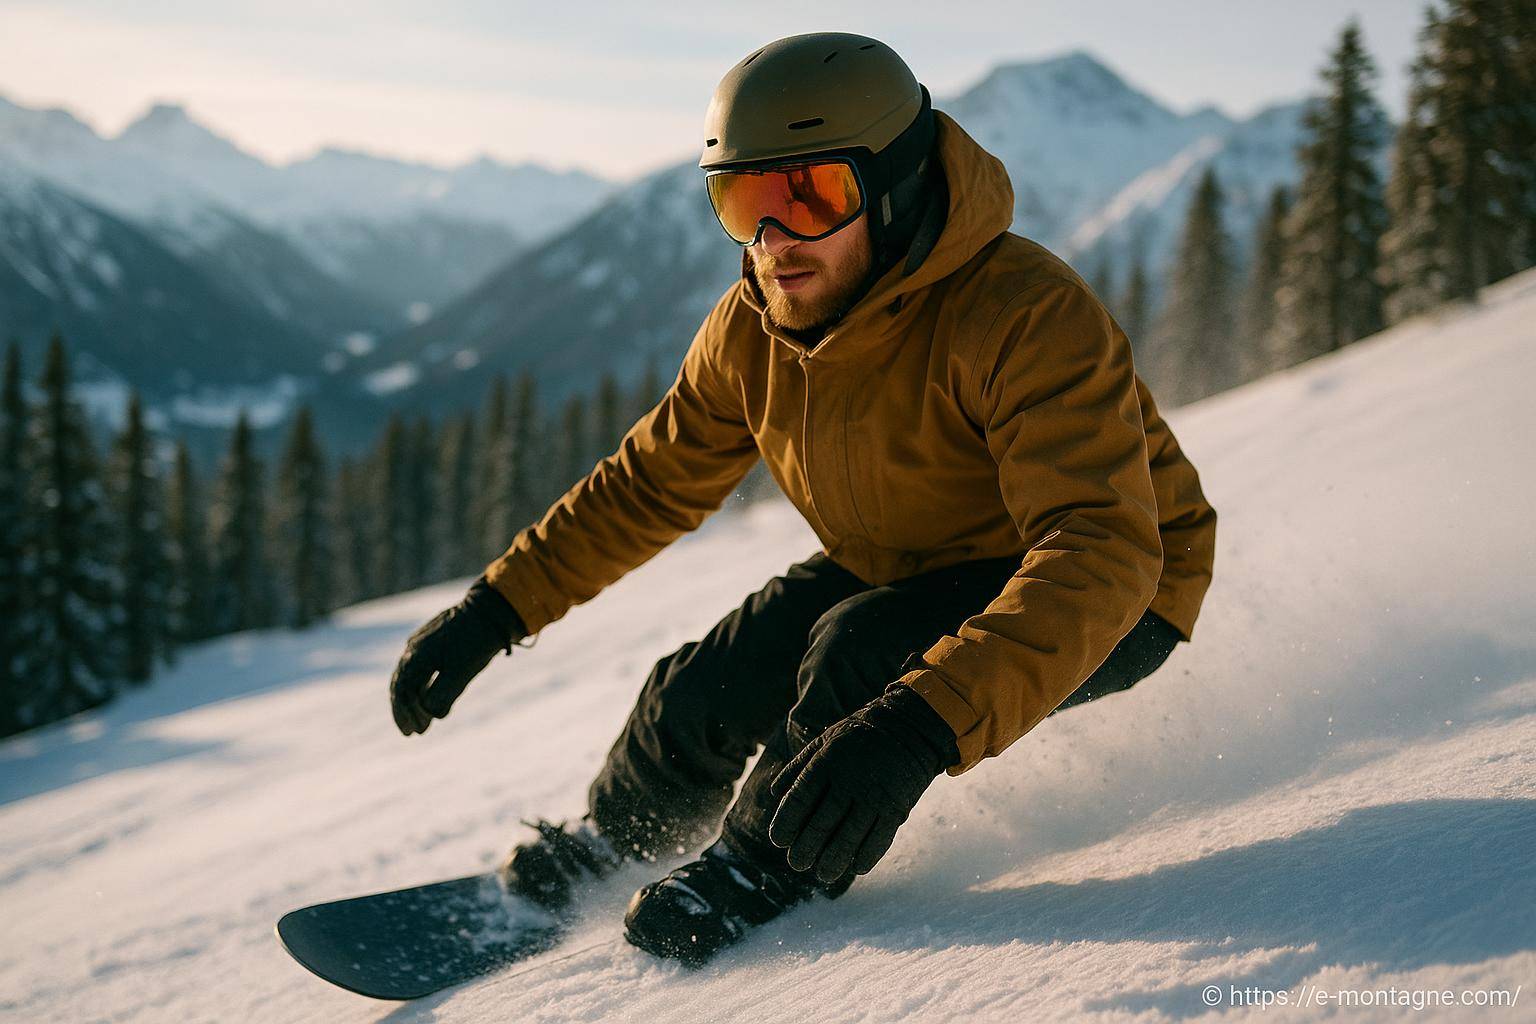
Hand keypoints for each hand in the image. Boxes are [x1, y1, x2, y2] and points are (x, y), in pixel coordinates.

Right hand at [389, 577, 526, 735]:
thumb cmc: (477, 641)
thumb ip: (443, 695)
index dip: (406, 715)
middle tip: (415, 731)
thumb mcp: (462, 672)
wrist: (491, 608)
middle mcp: (413, 648)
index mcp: (416, 657)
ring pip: (410, 675)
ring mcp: (421, 641)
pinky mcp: (432, 638)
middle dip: (406, 710)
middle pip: (401, 685)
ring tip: (423, 717)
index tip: (415, 733)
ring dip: (414, 698)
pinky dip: (423, 683)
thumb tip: (431, 714)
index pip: (402, 693)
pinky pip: (420, 665)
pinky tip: (430, 694)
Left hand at [767, 683, 957, 884]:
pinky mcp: (897, 808)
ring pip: (849, 838)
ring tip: (823, 875)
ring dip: (833, 861)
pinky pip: (879, 840)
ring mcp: (874, 796)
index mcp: (825, 762)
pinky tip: (856, 868)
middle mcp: (848, 781)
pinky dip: (866, 857)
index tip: (779, 841)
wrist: (908, 727)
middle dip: (805, 849)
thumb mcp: (824, 741)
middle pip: (821, 824)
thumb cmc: (858, 737)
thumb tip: (773, 794)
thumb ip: (798, 767)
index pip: (798, 800)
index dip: (786, 824)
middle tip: (797, 863)